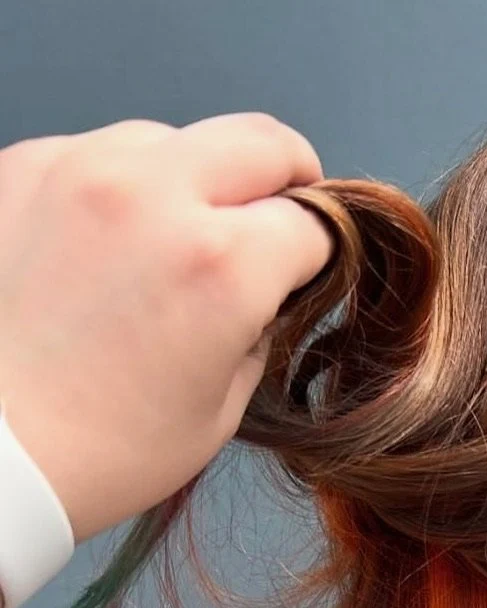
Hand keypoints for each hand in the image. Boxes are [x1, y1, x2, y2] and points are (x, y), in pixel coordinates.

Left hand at [0, 114, 332, 542]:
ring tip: (169, 244)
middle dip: (286, 180)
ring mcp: (82, 169)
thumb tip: (270, 289)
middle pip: (263, 143)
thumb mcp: (221, 408)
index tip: (308, 272)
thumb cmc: (101, 452)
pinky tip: (103, 251)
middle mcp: (156, 195)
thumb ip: (260, 327)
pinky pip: (98, 153)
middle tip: (277, 219)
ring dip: (193, 181)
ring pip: (176, 139)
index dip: (320, 254)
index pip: (311, 223)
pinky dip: (118, 190)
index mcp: (222, 266)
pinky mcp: (23, 166)